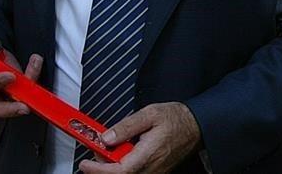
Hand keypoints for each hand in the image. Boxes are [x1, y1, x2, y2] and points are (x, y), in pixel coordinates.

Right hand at [0, 33, 42, 117]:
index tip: (10, 76)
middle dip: (11, 109)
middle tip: (24, 107)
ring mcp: (5, 92)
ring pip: (16, 100)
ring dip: (29, 90)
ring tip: (35, 65)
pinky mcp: (18, 88)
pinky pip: (28, 88)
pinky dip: (34, 75)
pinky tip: (36, 61)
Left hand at [79, 102, 200, 173]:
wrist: (196, 126)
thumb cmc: (176, 119)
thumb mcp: (150, 114)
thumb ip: (126, 126)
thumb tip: (106, 137)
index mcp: (148, 155)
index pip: (119, 171)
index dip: (98, 170)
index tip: (85, 164)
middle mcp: (151, 169)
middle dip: (102, 168)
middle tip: (95, 151)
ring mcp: (153, 172)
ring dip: (112, 167)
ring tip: (108, 149)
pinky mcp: (154, 172)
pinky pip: (134, 173)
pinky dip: (122, 167)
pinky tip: (120, 154)